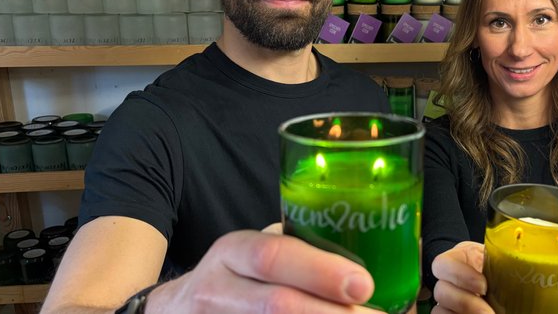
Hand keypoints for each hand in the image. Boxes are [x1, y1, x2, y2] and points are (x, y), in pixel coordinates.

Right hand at [145, 229, 383, 312]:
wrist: (180, 309)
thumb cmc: (240, 275)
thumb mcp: (258, 252)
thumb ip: (301, 251)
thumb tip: (377, 255)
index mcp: (234, 250)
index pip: (275, 256)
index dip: (321, 271)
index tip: (363, 285)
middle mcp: (216, 288)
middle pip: (276, 304)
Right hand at [430, 242, 557, 313]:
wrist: (501, 296)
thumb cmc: (511, 279)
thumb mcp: (523, 274)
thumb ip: (550, 278)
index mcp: (468, 261)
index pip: (446, 262)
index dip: (458, 272)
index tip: (484, 285)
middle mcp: (453, 282)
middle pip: (441, 288)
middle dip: (464, 300)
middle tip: (489, 312)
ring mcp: (450, 303)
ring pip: (441, 308)